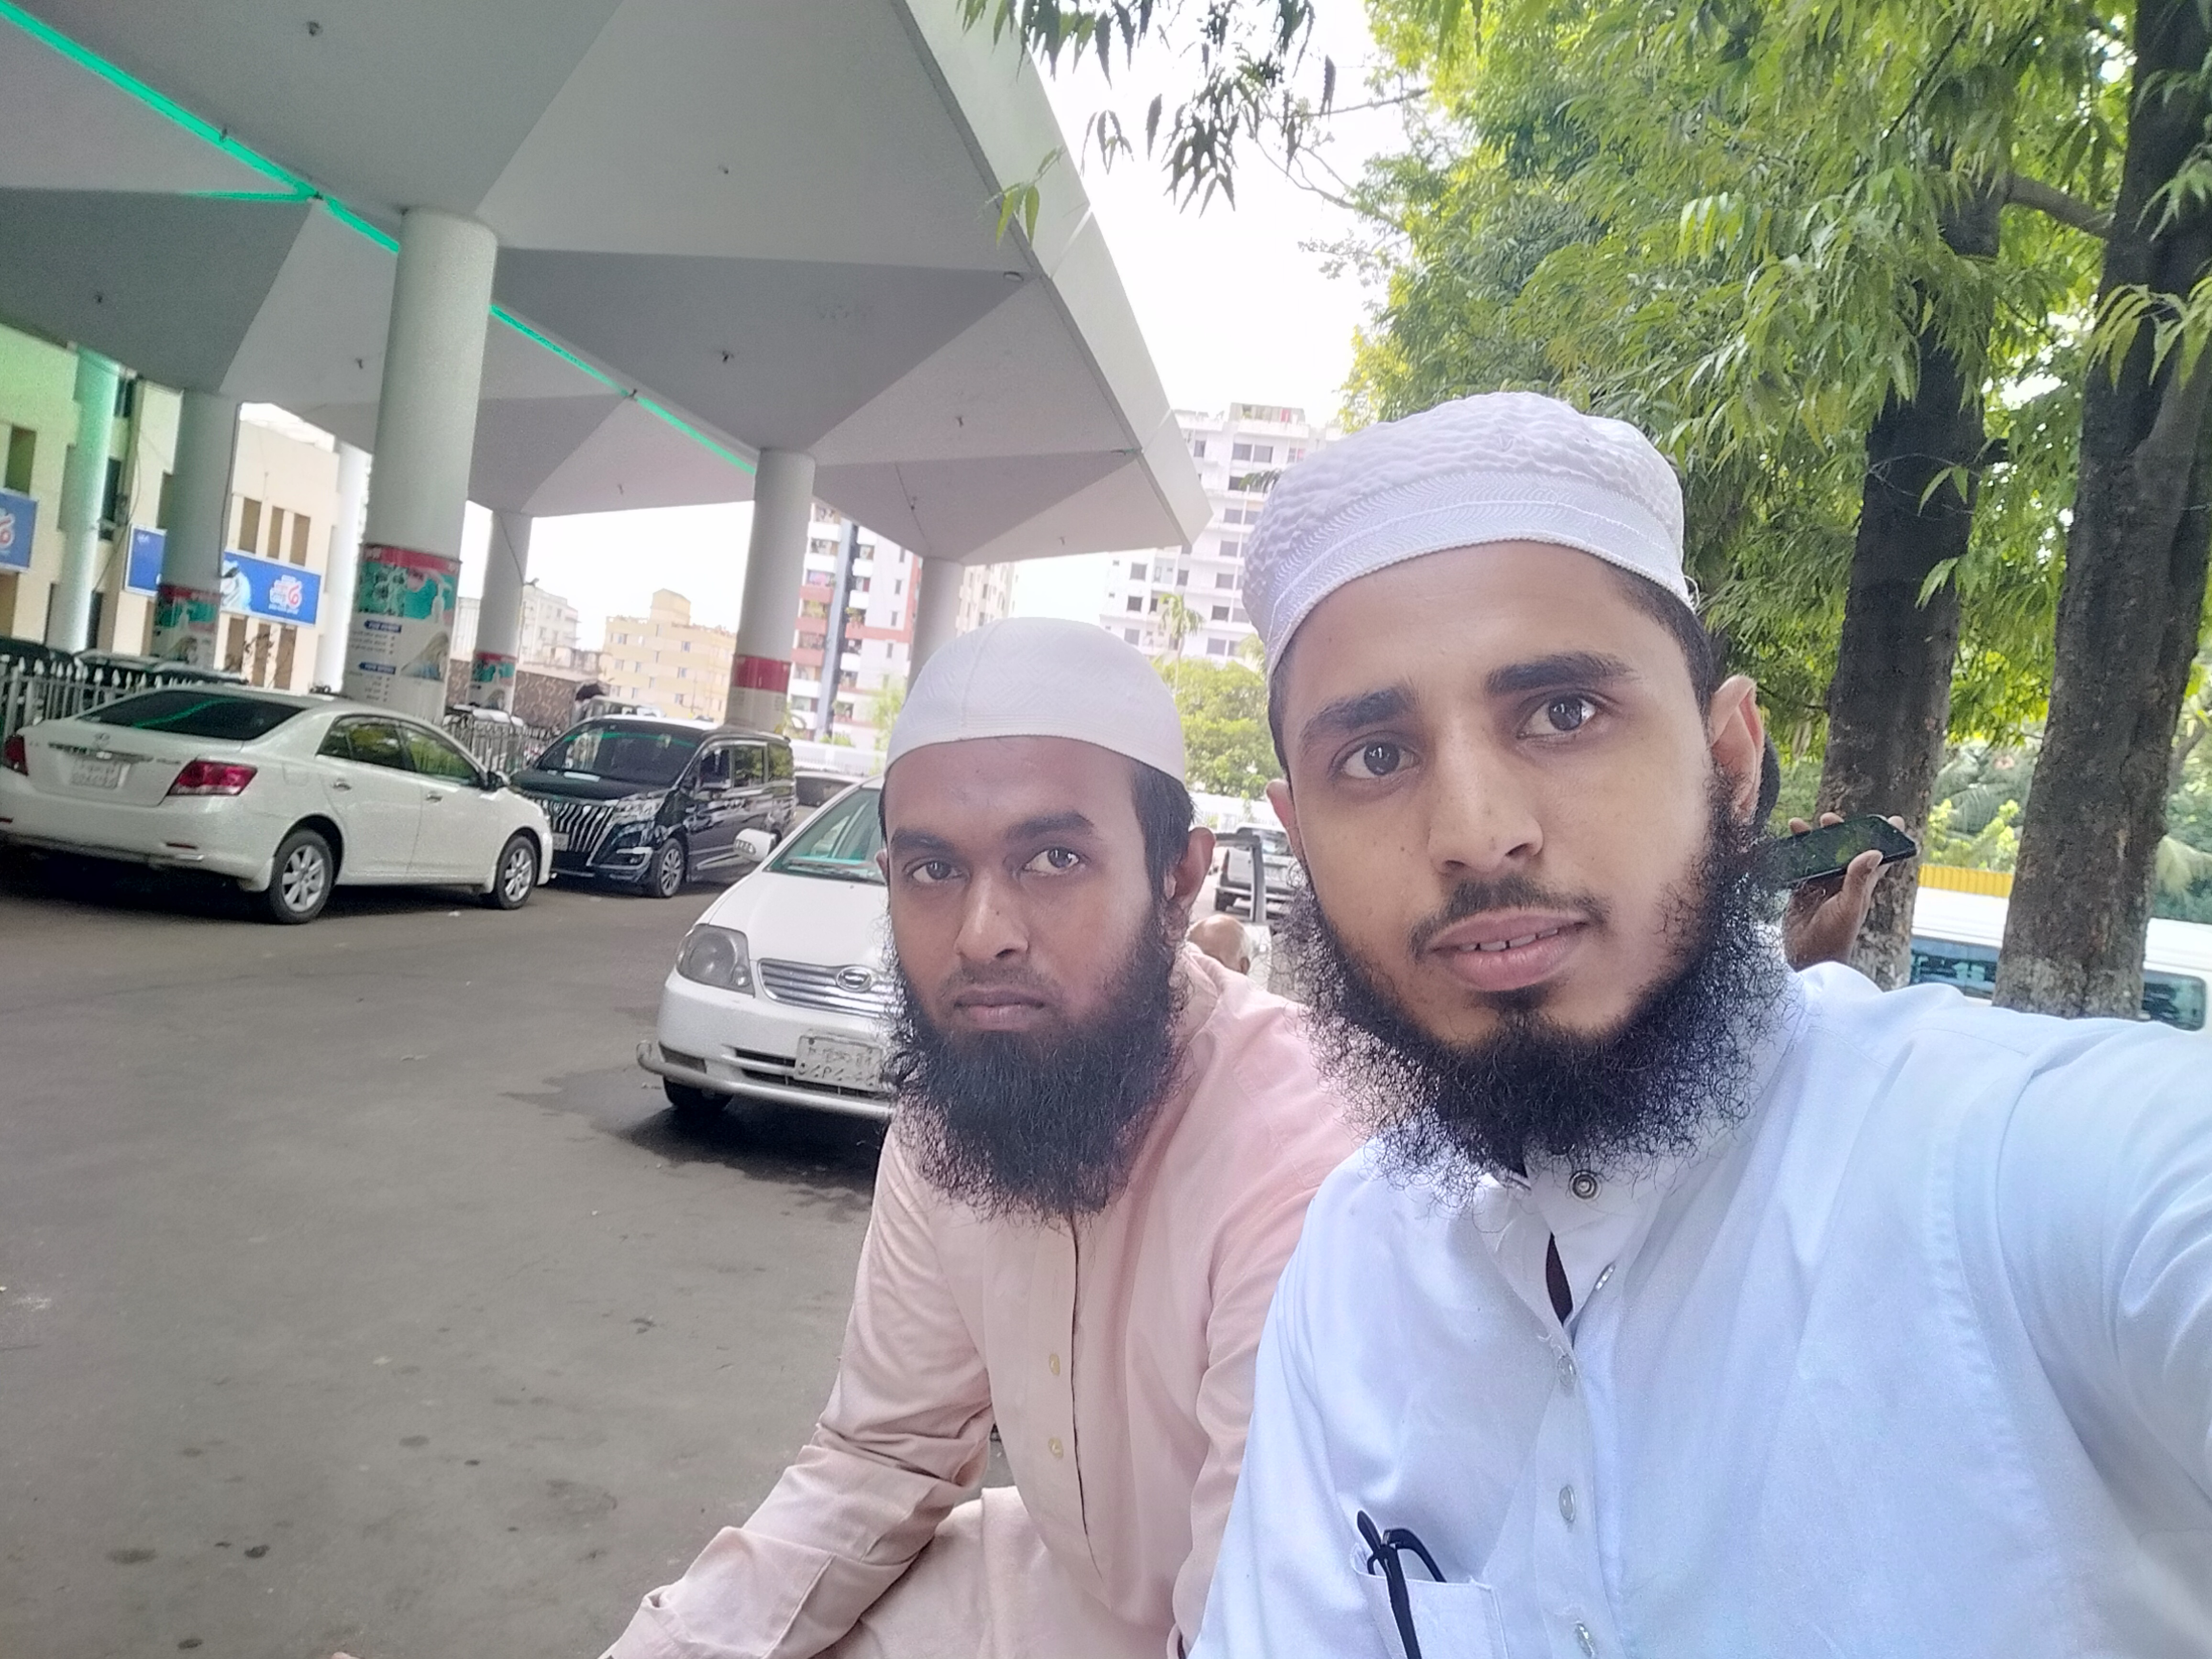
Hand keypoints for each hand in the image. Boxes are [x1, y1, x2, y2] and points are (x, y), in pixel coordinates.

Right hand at [1780, 813, 1906, 970]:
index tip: (1892, 820)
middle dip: (1839, 832)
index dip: (1887, 839)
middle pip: (1844, 850)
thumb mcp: (1848, 907)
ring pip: (1818, 856)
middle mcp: (1842, 883)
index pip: (1879, 858)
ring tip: (1798, 825)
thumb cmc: (1833, 938)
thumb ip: (1858, 880)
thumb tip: (1874, 851)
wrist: (1805, 958)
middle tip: (1829, 819)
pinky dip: (1792, 856)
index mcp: (1861, 886)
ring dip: (1810, 840)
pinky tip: (1786, 845)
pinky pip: (1798, 868)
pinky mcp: (1800, 893)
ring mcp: (1820, 887)